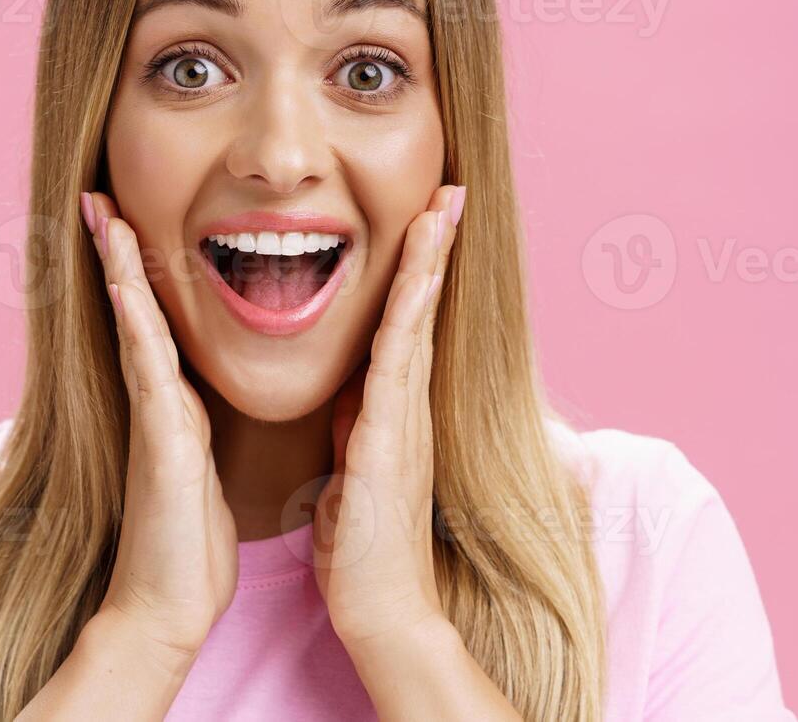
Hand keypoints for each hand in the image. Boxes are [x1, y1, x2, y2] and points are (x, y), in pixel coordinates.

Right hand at [82, 191, 236, 663]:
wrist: (168, 608)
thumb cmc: (190, 549)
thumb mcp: (202, 475)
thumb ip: (198, 437)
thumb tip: (203, 414)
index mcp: (177, 407)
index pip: (159, 325)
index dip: (146, 274)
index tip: (131, 223)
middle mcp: (158, 402)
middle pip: (135, 311)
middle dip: (117, 254)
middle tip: (99, 195)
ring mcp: (153, 418)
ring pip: (135, 326)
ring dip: (118, 270)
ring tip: (102, 214)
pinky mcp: (160, 439)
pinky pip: (146, 366)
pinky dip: (136, 321)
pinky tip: (125, 284)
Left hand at [315, 184, 464, 650]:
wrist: (378, 606)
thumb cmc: (362, 549)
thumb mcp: (350, 476)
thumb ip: (353, 437)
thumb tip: (349, 408)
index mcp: (392, 412)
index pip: (403, 327)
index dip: (414, 274)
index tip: (424, 224)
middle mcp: (407, 407)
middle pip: (421, 311)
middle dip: (434, 250)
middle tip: (448, 192)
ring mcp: (405, 419)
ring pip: (417, 323)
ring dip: (430, 265)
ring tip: (441, 209)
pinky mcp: (390, 439)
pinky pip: (398, 362)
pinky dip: (409, 314)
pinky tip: (416, 277)